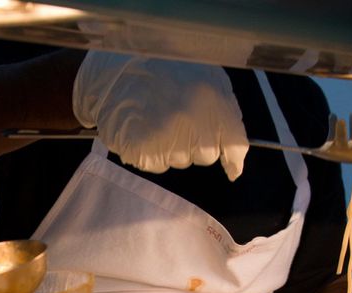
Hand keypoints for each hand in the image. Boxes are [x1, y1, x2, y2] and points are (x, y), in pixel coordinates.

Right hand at [72, 52, 248, 180]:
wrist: (117, 64)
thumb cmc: (164, 66)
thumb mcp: (205, 76)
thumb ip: (224, 111)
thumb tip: (234, 151)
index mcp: (215, 103)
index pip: (234, 146)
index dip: (233, 159)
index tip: (232, 169)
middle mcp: (195, 126)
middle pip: (205, 155)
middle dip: (196, 142)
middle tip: (177, 118)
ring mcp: (168, 142)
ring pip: (179, 160)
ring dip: (171, 145)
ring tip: (155, 117)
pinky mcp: (143, 153)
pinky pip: (155, 163)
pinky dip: (149, 151)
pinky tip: (142, 127)